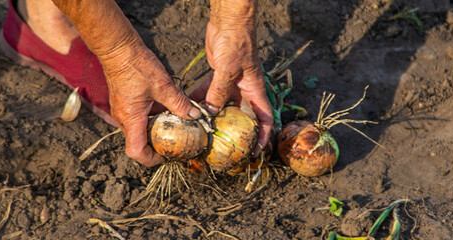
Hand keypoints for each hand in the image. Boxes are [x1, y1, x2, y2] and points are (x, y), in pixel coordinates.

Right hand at [50, 0, 200, 165]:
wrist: (117, 48)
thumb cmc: (137, 65)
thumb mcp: (163, 85)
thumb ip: (179, 103)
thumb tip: (194, 115)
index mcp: (131, 119)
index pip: (136, 152)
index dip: (151, 159)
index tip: (166, 156)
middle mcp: (123, 119)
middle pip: (138, 143)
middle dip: (156, 146)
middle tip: (175, 142)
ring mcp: (122, 111)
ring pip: (138, 131)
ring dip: (154, 131)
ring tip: (174, 126)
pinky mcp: (124, 103)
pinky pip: (136, 119)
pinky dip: (150, 120)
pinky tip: (165, 110)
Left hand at [204, 2, 272, 155]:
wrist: (229, 22)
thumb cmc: (237, 42)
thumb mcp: (228, 69)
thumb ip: (219, 91)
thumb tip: (210, 113)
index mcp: (255, 89)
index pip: (265, 118)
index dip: (263, 136)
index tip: (256, 152)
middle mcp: (245, 89)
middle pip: (241, 115)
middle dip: (233, 131)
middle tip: (221, 145)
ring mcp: (231, 83)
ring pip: (221, 105)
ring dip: (212, 116)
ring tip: (201, 131)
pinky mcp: (218, 76)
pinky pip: (209, 93)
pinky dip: (200, 100)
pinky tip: (188, 108)